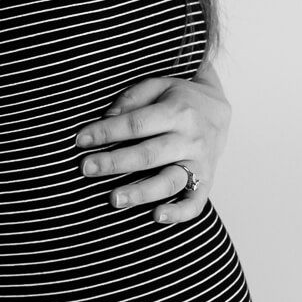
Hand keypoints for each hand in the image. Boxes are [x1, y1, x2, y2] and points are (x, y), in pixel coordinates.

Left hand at [75, 66, 230, 223]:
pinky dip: (178, 213)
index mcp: (177, 111)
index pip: (136, 123)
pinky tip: (156, 216)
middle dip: (114, 162)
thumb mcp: (159, 85)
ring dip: (141, 192)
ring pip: (169, 181)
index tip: (81, 140)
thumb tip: (108, 117)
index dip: (107, 132)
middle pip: (148, 154)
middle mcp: (190, 138)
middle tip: (86, 168)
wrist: (220, 111)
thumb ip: (132, 98)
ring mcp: (200, 162)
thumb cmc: (180, 98)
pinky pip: (196, 202)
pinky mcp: (207, 181)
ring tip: (114, 198)